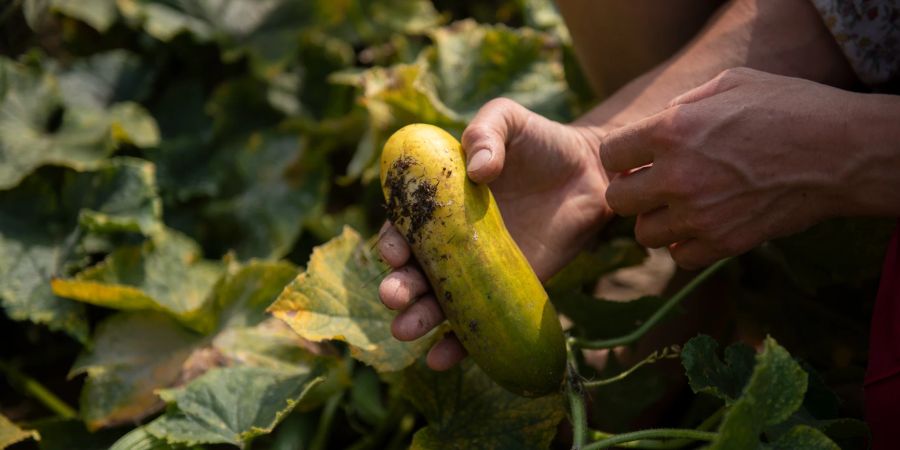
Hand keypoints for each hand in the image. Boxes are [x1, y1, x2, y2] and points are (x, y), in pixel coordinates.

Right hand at [378, 98, 612, 369]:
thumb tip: (478, 171)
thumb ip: (487, 132)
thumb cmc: (540, 141)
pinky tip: (441, 357)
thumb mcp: (508, 120)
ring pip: (439, 302)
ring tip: (407, 331)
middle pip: (414, 272)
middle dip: (398, 287)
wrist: (591, 171)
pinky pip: (479, 323)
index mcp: (439, 203)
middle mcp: (452, 242)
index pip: (404, 227)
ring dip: (418, 319)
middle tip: (395, 297)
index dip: (392, 241)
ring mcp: (479, 272)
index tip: (395, 251)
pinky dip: (459, 345)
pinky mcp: (510, 292)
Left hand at [601, 68, 855, 268]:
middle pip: (617, 200)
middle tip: (654, 184)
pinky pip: (679, 256)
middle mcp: (677, 176)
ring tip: (679, 207)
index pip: (610, 155)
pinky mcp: (724, 243)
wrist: (842, 152)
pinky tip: (701, 226)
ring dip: (655, 220)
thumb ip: (684, 103)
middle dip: (630, 191)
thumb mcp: (731, 84)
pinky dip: (685, 245)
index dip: (621, 156)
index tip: (637, 157)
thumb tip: (659, 120)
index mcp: (671, 130)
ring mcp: (699, 215)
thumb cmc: (790, 108)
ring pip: (643, 233)